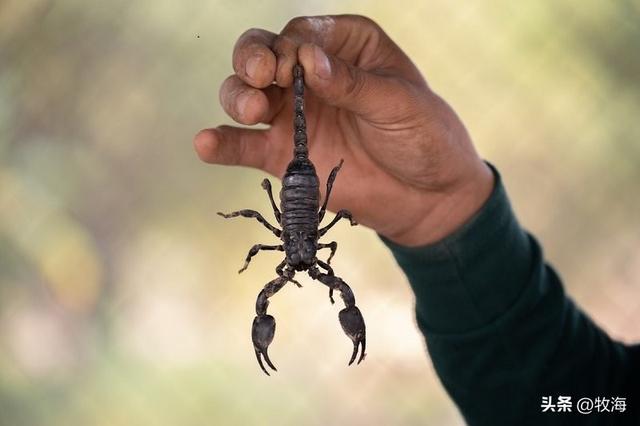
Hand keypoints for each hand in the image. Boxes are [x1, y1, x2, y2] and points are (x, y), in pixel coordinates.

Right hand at [194, 15, 493, 245]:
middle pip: (263, 54)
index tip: (296, 66)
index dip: (290, 45)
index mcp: (346, 48)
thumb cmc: (425, 138)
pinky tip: (206, 143)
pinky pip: (244, 146)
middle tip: (262, 77)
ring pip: (246, 94)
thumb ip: (353, 84)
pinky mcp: (284, 155)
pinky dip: (223, 144)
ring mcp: (294, 115)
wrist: (429, 197)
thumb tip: (308, 62)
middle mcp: (312, 76)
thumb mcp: (400, 104)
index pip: (302, 33)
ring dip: (238, 96)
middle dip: (253, 60)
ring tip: (252, 110)